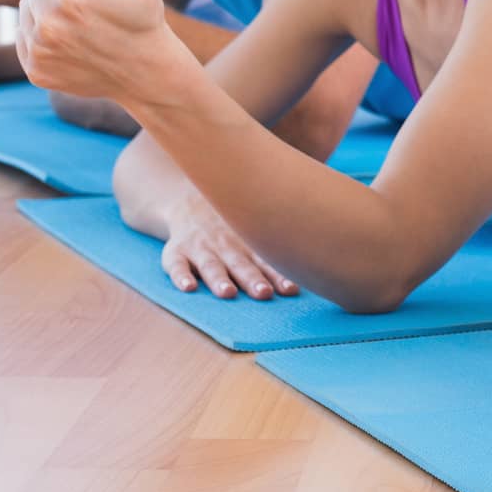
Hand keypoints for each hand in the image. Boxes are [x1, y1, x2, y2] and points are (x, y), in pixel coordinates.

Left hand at [17, 0, 178, 102]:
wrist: (145, 75)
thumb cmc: (143, 23)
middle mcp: (51, 23)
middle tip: (87, 5)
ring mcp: (40, 49)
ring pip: (27, 6)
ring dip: (46, 9)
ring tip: (77, 23)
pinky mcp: (35, 68)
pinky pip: (22, 34)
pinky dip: (39, 35)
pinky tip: (68, 42)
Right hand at [157, 190, 298, 300]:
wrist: (189, 199)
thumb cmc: (233, 223)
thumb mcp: (255, 227)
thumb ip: (275, 250)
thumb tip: (316, 269)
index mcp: (248, 241)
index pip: (266, 259)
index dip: (279, 274)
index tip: (291, 289)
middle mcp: (225, 244)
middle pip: (240, 263)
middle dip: (252, 278)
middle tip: (264, 292)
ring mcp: (199, 247)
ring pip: (210, 264)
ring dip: (219, 279)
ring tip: (227, 293)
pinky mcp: (176, 251)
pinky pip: (175, 264)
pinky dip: (180, 276)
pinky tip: (187, 288)